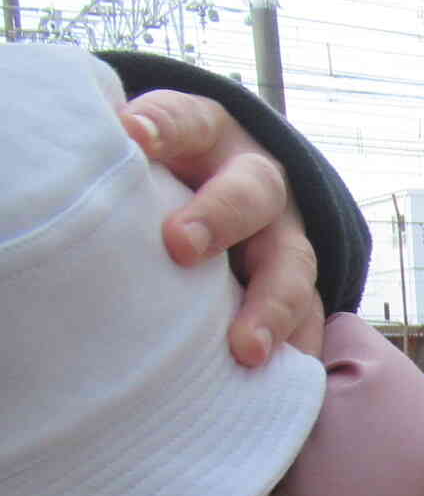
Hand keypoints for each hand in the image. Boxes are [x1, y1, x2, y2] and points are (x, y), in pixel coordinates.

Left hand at [122, 90, 321, 365]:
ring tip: (246, 349)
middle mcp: (254, 181)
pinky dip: (300, 346)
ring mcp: (283, 234)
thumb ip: (105, 155)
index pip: (185, 120)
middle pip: (252, 191)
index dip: (161, 126)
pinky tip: (286, 376)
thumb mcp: (138, 151)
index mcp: (206, 135)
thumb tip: (42, 165)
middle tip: (180, 247)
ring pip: (292, 262)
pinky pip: (309, 315)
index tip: (130, 136)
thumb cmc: (158, 174)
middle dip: (219, 217)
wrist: (225, 185)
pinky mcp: (297, 283)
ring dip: (271, 304)